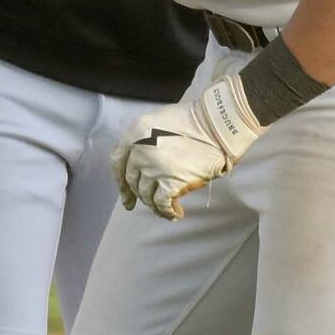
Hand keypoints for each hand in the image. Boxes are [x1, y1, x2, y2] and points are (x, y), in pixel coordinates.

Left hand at [111, 74, 263, 219]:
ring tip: (164, 209)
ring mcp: (154, 167)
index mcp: (135, 132)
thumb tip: (144, 162)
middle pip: (132, 180)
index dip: (120, 179)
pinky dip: (167, 212)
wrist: (218, 126)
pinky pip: (162, 204)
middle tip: (146, 202)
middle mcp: (140, 150)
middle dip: (138, 194)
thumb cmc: (195, 121)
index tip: (125, 192)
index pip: (117, 161)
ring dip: (154, 205)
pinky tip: (175, 214)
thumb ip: (146, 138)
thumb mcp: (160, 121)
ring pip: (146, 194)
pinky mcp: (171, 182)